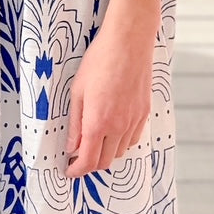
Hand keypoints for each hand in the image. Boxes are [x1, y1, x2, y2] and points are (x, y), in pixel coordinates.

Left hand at [65, 22, 156, 177]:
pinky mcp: (144, 113)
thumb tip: (71, 146)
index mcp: (97, 122)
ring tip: (94, 141)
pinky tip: (113, 131)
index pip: (87, 161)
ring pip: (119, 153)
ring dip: (105, 154)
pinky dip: (121, 143)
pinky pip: (132, 140)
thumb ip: (75, 122)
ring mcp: (133, 121)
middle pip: (104, 161)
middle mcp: (118, 127)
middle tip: (78, 156)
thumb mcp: (78, 90)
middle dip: (89, 164)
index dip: (76, 170)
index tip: (69, 170)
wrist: (128, 42)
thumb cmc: (100, 61)